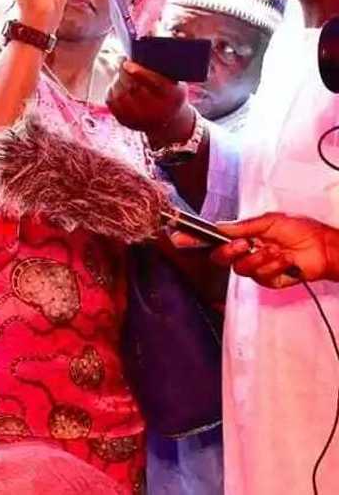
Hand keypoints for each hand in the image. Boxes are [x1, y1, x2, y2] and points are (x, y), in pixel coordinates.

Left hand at [107, 59, 191, 144]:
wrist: (166, 120)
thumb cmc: (169, 92)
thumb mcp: (174, 81)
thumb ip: (160, 69)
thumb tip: (137, 52)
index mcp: (173, 96)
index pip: (155, 83)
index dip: (140, 72)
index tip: (127, 63)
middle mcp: (156, 110)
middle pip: (133, 87)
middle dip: (125, 71)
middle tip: (123, 60)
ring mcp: (139, 118)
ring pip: (120, 93)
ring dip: (118, 79)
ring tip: (124, 72)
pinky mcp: (124, 120)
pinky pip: (111, 100)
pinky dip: (113, 88)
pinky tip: (120, 84)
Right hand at [204, 213, 338, 288]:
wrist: (323, 247)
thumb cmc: (300, 230)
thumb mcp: (269, 221)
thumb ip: (242, 227)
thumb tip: (219, 227)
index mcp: (242, 236)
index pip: (213, 239)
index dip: (193, 239)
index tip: (178, 237)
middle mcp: (246, 252)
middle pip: (219, 258)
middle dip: (229, 252)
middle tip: (243, 244)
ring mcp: (257, 267)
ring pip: (241, 269)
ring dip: (259, 259)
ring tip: (276, 251)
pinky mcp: (270, 280)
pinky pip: (261, 277)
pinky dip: (274, 266)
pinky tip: (285, 259)